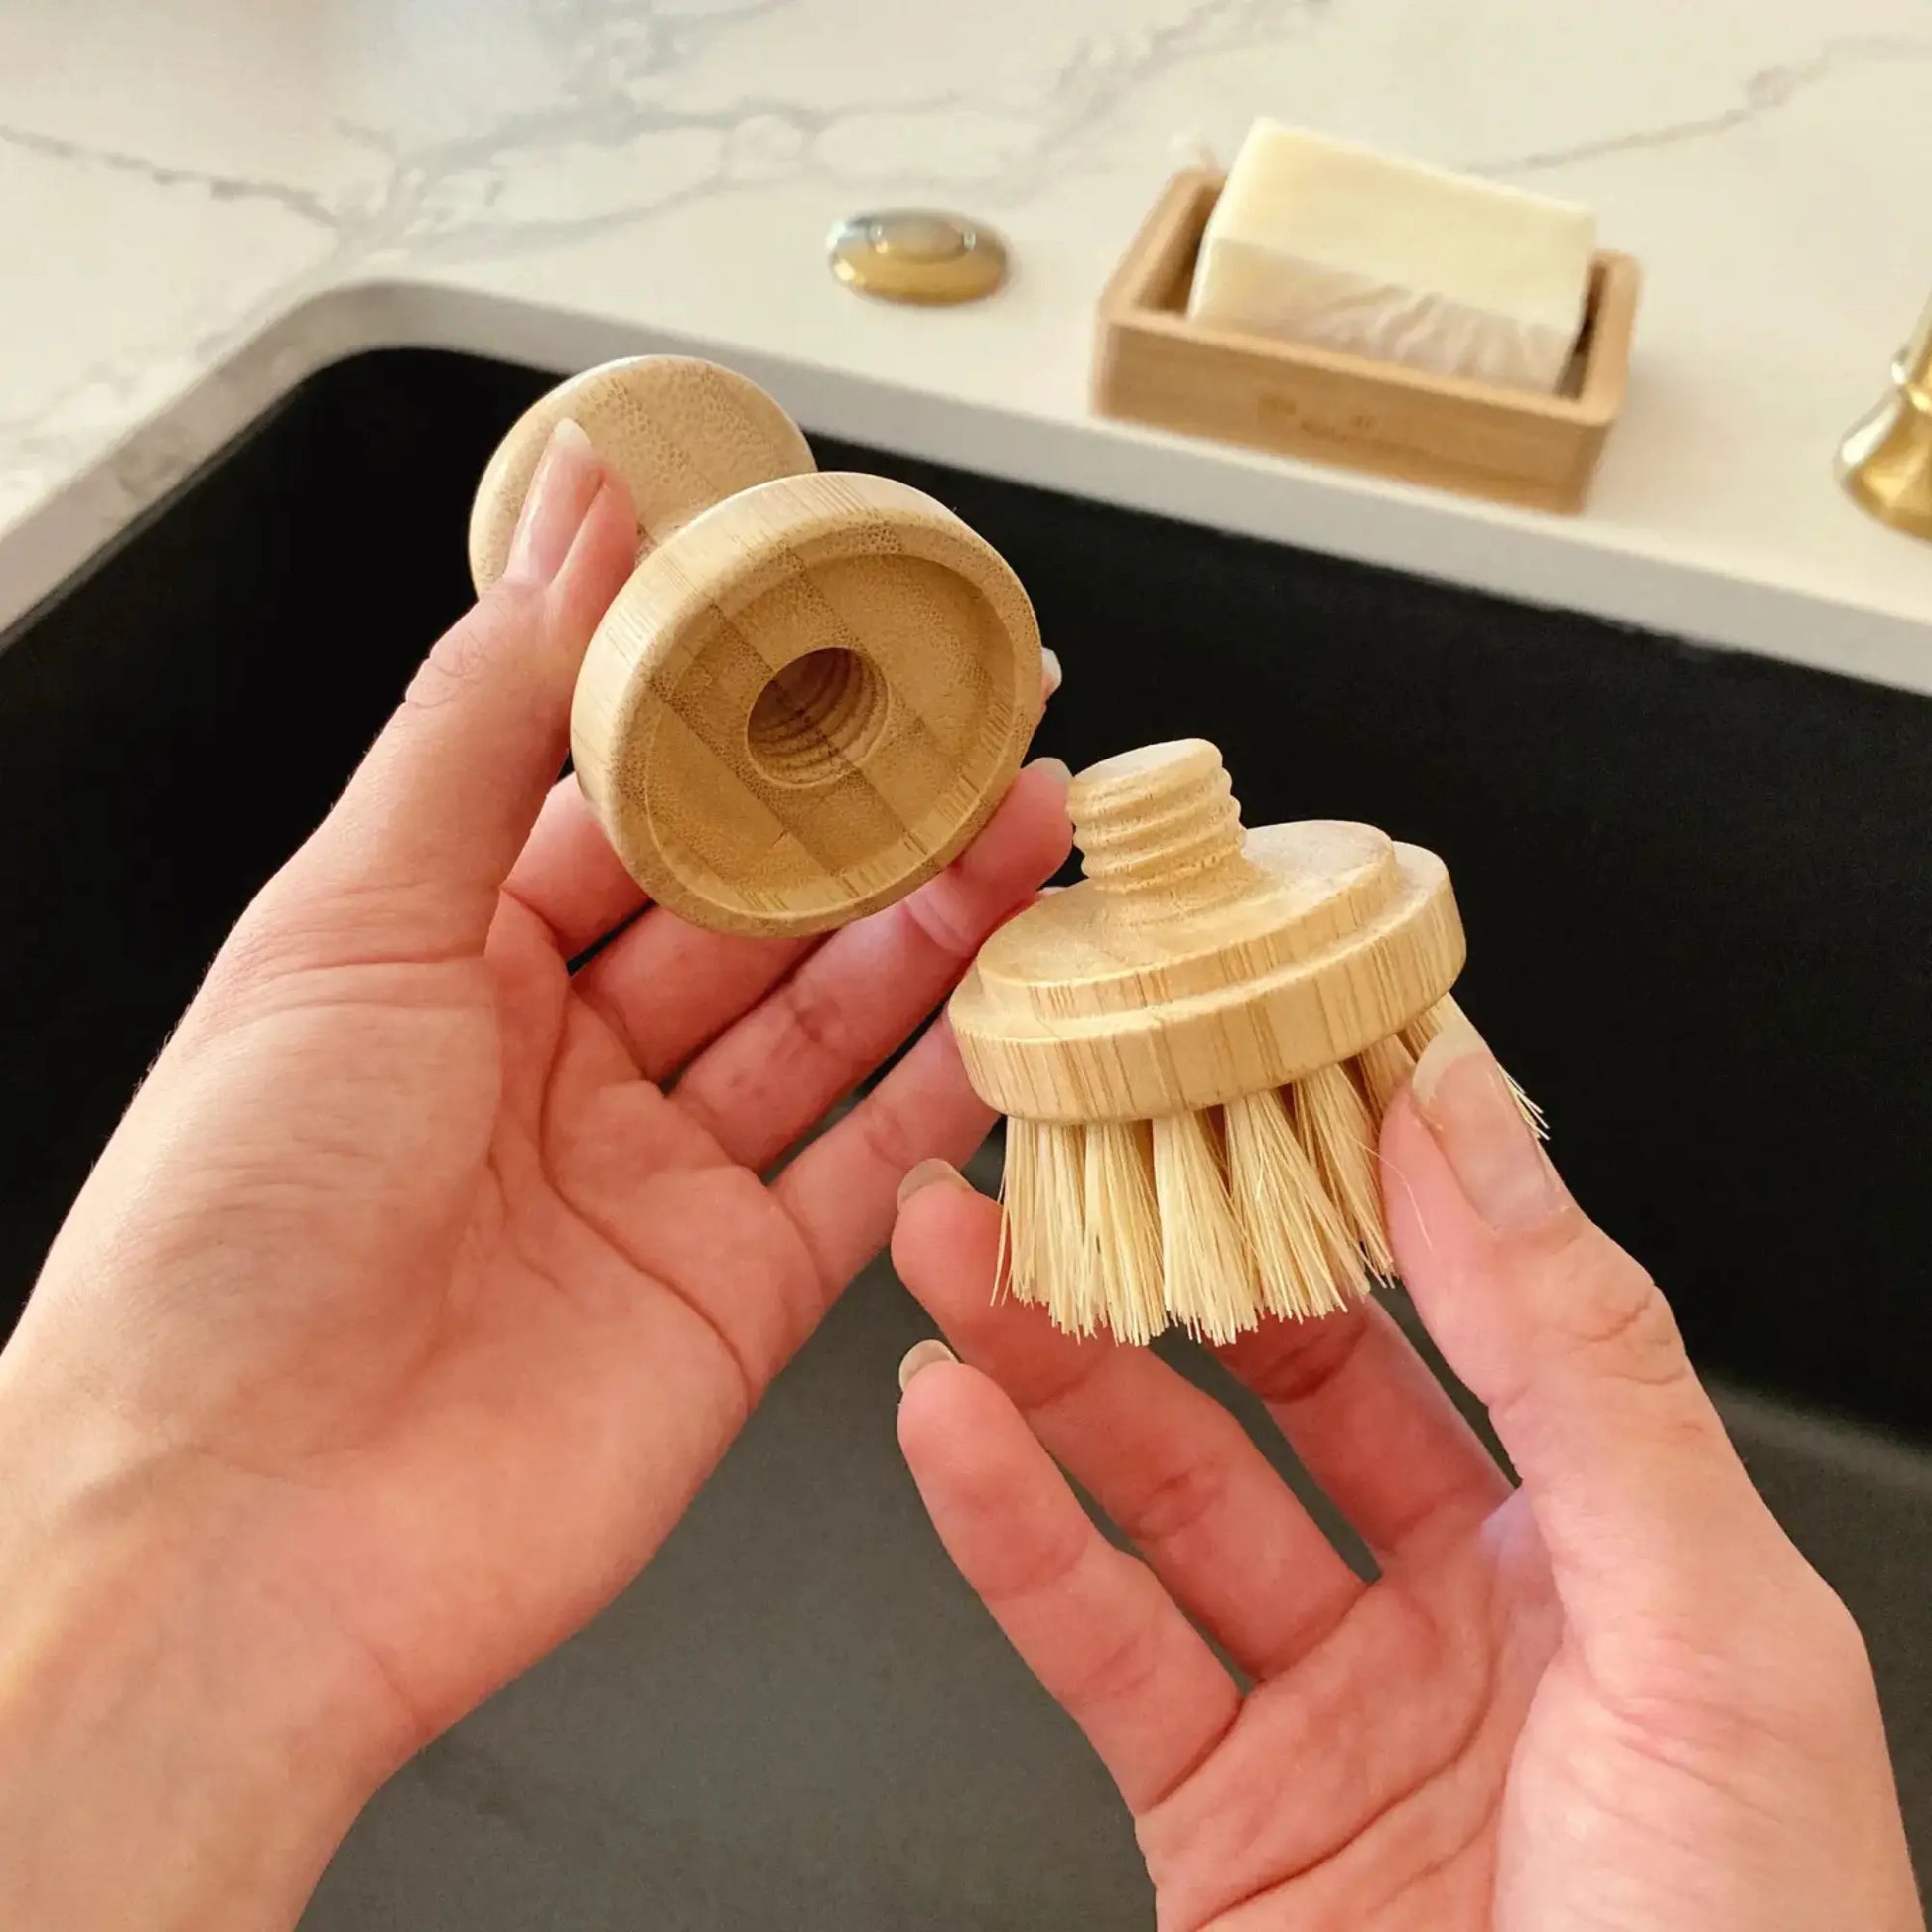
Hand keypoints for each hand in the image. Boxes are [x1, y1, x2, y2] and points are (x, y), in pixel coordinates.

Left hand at [0, 422, 1070, 1927]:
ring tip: (1037, 833)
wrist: (233, 1545)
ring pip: (828, 1028)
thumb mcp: (350, 917)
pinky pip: (862, 1175)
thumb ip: (489, 714)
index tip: (845, 637)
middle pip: (753, 914)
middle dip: (872, 822)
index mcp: (445, 957)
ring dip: (935, 934)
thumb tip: (578, 512)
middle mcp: (555, 1065)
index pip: (627, 803)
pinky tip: (1016, 1016)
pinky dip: (945, 1100)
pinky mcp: (731, 1299)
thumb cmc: (231, 1229)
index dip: (741, 719)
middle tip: (989, 729)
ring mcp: (652, 1183)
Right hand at [894, 1017, 1921, 1930]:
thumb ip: (1584, 1359)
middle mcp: (1462, 1609)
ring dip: (1047, 1365)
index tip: (1254, 1049)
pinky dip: (1010, 1535)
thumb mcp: (1712, 1624)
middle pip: (1276, 1381)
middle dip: (1165, 1254)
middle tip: (1066, 1138)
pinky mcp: (1220, 1820)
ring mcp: (1332, 1714)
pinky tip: (954, 1430)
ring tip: (955, 1248)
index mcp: (1603, 1538)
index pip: (1452, 1295)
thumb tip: (1487, 1121)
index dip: (1350, 1169)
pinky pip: (1099, 1648)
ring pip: (1161, 1495)